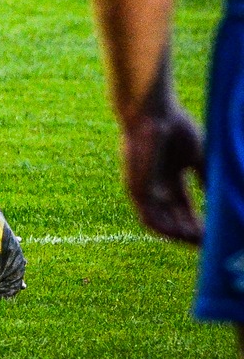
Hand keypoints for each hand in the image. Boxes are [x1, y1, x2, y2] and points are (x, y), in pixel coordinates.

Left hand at [122, 100, 204, 244]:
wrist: (152, 114)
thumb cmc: (175, 128)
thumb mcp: (198, 158)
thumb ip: (207, 178)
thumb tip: (223, 198)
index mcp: (168, 177)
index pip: (184, 206)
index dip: (199, 221)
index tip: (215, 233)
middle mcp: (154, 185)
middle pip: (173, 217)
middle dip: (192, 232)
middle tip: (211, 244)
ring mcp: (144, 188)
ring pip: (161, 221)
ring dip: (181, 235)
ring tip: (201, 243)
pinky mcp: (135, 189)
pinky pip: (149, 217)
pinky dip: (167, 230)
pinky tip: (184, 236)